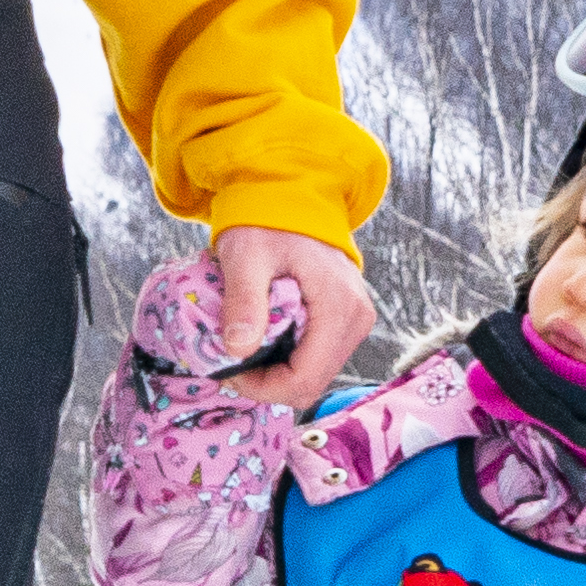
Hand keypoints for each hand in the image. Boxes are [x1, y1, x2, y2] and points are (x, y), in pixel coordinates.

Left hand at [207, 224, 375, 408]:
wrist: (292, 197)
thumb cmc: (268, 222)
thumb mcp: (246, 256)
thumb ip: (244, 300)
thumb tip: (238, 349)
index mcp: (338, 307)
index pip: (305, 379)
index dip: (263, 388)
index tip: (228, 371)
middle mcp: (357, 320)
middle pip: (311, 384)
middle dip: (267, 384)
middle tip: (230, 361)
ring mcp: (355, 322)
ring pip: (313, 376)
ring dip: (275, 375)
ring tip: (243, 348)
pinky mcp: (346, 321)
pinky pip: (315, 358)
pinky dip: (285, 361)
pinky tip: (262, 340)